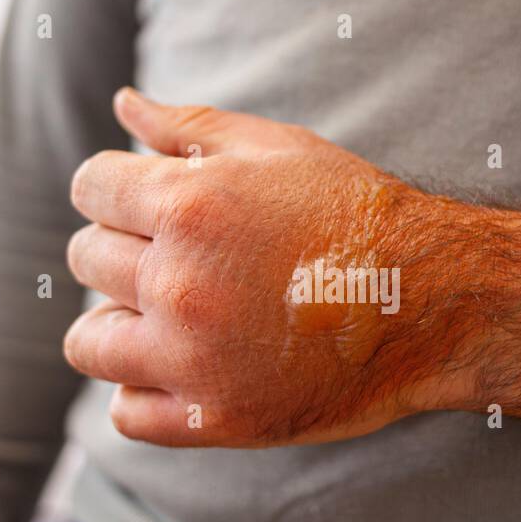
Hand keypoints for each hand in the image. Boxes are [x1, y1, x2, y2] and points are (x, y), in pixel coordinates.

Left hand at [63, 89, 496, 446]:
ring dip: (117, 324)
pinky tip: (182, 367)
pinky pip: (126, 412)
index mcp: (189, 205)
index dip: (118, 189)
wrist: (434, 304)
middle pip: (86, 259)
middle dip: (124, 249)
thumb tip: (120, 103)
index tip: (152, 205)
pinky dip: (143, 390)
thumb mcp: (279, 149)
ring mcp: (194, 359)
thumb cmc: (356, 216)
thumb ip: (189, 125)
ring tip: (168, 316)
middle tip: (182, 258)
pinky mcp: (215, 418)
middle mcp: (179, 283)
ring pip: (87, 342)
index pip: (90, 187)